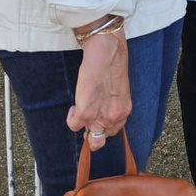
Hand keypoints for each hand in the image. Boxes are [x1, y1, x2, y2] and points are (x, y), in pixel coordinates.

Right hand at [65, 31, 130, 150]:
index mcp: (124, 112)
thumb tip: (102, 110)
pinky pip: (73, 125)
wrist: (107, 54)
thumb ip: (113, 105)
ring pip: (90, 140)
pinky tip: (74, 106)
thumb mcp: (119, 91)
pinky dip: (71, 117)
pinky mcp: (85, 113)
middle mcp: (114, 119)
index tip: (97, 119)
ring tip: (79, 111)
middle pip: (102, 140)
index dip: (103, 126)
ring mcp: (99, 118)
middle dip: (93, 133)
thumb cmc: (113, 67)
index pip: (114, 131)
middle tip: (87, 120)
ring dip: (82, 127)